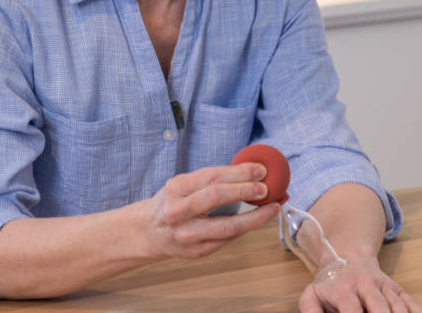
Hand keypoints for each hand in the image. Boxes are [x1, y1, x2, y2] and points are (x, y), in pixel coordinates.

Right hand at [140, 162, 278, 259]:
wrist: (149, 232)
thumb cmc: (173, 203)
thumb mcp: (183, 185)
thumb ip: (210, 180)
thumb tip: (251, 172)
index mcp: (176, 188)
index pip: (212, 177)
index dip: (239, 173)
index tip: (260, 170)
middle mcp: (178, 212)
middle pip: (217, 197)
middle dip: (246, 191)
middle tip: (267, 188)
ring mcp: (186, 235)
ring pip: (227, 226)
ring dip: (255, 217)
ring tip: (272, 207)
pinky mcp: (197, 252)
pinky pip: (227, 239)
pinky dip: (245, 228)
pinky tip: (257, 220)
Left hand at [298, 255, 421, 312]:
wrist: (348, 255)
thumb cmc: (330, 283)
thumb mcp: (313, 295)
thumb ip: (310, 311)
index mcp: (344, 289)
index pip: (353, 310)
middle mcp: (367, 285)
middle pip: (381, 308)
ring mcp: (385, 286)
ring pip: (398, 307)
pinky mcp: (398, 289)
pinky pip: (412, 303)